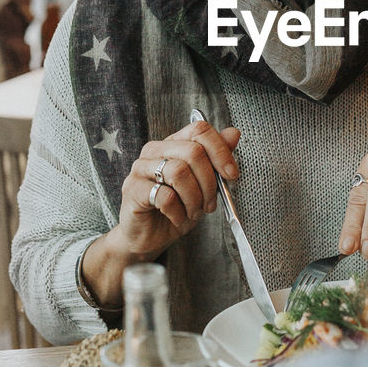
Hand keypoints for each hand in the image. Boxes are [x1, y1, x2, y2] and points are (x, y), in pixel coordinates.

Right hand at [82, 119, 239, 310]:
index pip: (200, 130)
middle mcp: (154, 150)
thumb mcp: (203, 184)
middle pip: (193, 151)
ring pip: (178, 172)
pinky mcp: (133, 189)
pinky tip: (178, 218)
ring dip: (194, 199)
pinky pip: (164, 196)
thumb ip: (216, 159)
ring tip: (193, 213)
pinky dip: (179, 212)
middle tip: (209, 204)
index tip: (232, 175)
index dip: (221, 151)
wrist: (149, 236)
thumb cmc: (176, 208)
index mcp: (173, 143)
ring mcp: (140, 168)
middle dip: (209, 182)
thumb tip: (234, 134)